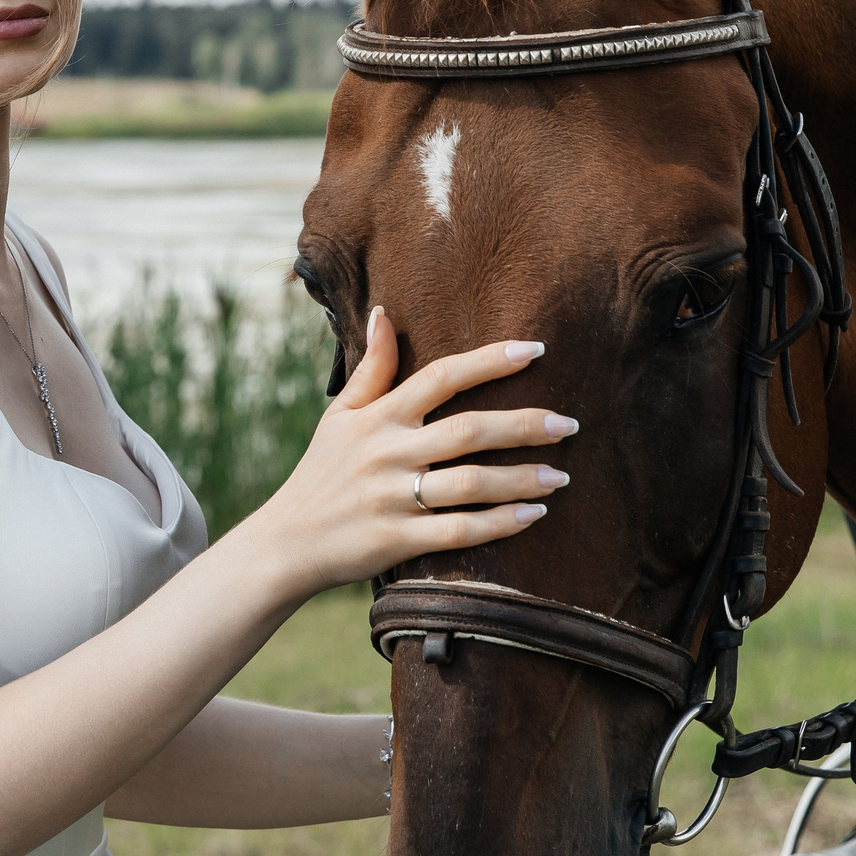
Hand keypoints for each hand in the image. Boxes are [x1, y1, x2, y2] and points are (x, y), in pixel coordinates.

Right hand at [249, 306, 574, 598]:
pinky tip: (534, 515)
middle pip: (467, 431)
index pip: (440, 377)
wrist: (286, 543)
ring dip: (522, 479)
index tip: (535, 350)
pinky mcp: (397, 540)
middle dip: (523, 425)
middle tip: (569, 423)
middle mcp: (387, 453)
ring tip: (562, 476)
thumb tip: (384, 312)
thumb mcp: (339, 417)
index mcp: (378, 417)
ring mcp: (392, 498)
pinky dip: (500, 524)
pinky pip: (459, 531)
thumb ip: (371, 369)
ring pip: (470, 484)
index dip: (489, 361)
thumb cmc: (320, 474)